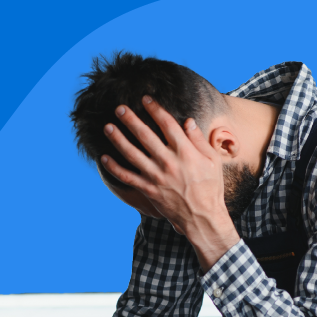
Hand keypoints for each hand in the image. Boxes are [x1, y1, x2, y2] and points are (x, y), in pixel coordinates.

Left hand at [100, 96, 239, 270]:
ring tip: (108, 127)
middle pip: (145, 135)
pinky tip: (104, 158)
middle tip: (119, 108)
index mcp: (185, 152)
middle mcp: (168, 161)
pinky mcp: (148, 189)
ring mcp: (156, 176)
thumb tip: (188, 121)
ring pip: (132, 154)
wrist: (202, 216)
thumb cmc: (210, 187)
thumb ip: (199, 140)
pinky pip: (127, 177)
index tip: (146, 99)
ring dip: (118, 139)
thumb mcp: (212, 161)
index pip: (167, 124)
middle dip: (130, 119)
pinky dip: (114, 168)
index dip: (155, 109)